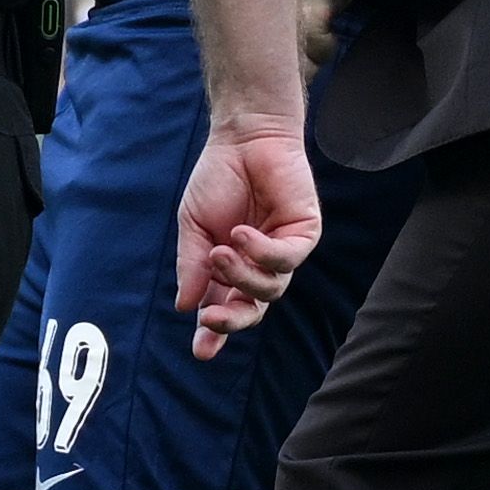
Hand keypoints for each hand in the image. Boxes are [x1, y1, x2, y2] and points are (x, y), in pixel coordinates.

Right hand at [172, 119, 321, 360]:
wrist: (243, 138)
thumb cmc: (218, 179)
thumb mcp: (194, 226)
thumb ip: (193, 264)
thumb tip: (185, 306)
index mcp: (230, 269)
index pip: (224, 308)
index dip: (214, 332)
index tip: (200, 351)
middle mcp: (259, 266)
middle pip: (252, 310)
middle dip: (231, 320)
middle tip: (210, 318)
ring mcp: (283, 252)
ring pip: (270, 289)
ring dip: (240, 275)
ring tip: (220, 250)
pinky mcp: (304, 234)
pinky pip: (287, 259)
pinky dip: (261, 253)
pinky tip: (241, 234)